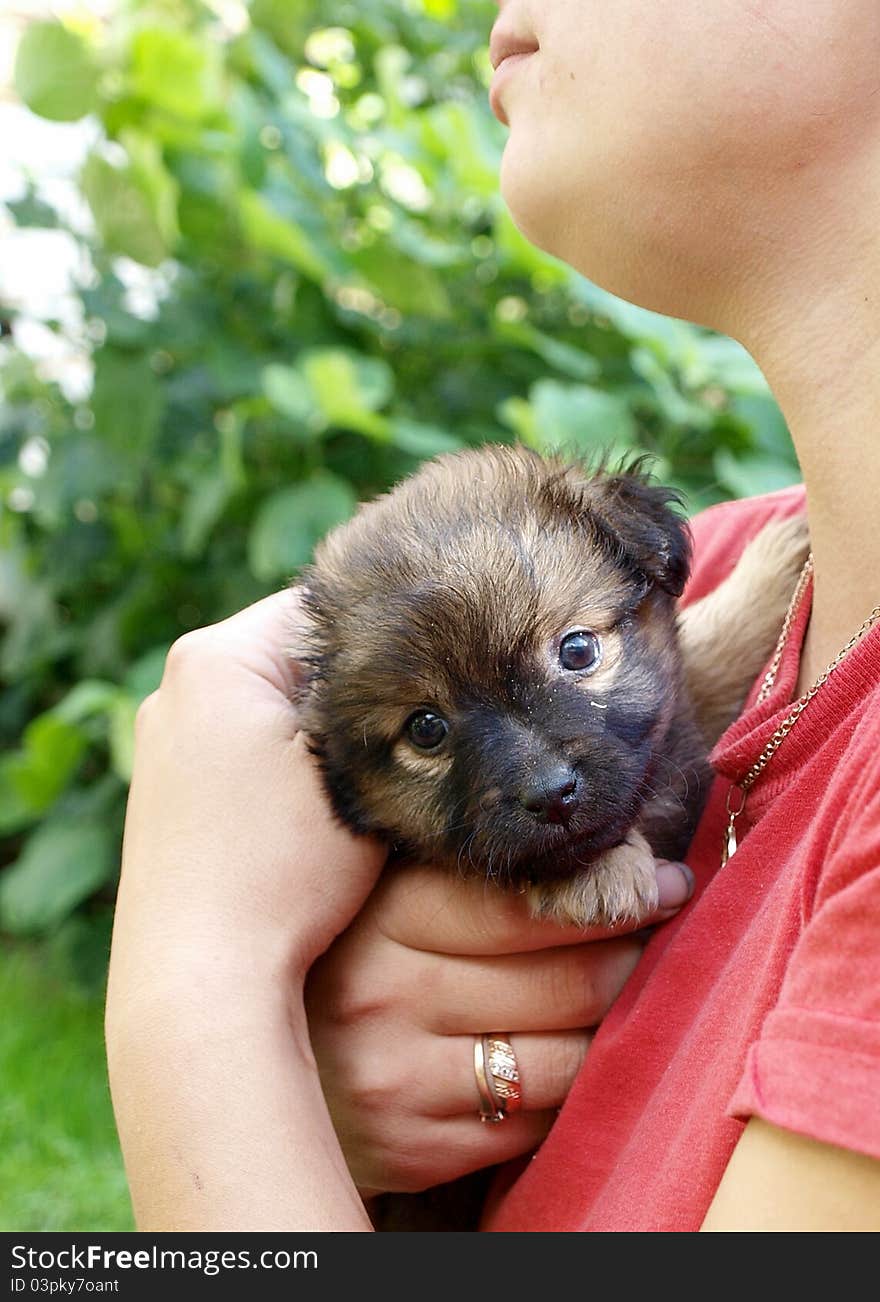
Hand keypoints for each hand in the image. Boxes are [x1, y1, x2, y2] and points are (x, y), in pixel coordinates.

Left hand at [111, 587, 387, 993]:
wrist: (202, 981)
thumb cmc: (280, 872)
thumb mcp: (354, 773)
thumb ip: (383, 705)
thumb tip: (424, 675)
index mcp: (215, 658)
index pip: (325, 608)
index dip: (394, 635)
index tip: (443, 670)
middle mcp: (175, 686)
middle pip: (297, 658)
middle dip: (357, 685)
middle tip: (419, 720)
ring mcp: (163, 741)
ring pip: (273, 705)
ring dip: (324, 727)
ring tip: (374, 766)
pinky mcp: (167, 790)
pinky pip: (244, 748)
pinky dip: (286, 762)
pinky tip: (317, 805)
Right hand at [306, 856, 693, 1194]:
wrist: (253, 1058)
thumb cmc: (345, 955)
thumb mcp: (386, 894)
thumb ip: (469, 872)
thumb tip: (600, 846)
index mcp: (382, 914)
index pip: (530, 906)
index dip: (613, 895)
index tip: (665, 882)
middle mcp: (383, 996)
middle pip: (563, 983)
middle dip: (629, 958)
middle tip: (656, 935)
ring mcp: (397, 1080)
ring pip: (564, 1060)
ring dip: (609, 1026)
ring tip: (619, 994)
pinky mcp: (412, 1147)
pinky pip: (534, 1122)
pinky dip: (566, 1090)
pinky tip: (561, 1054)